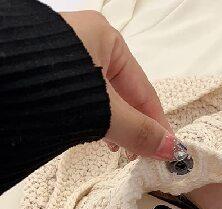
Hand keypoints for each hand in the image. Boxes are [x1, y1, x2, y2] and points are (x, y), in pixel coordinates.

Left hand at [60, 11, 174, 160]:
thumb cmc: (47, 83)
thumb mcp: (104, 111)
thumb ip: (139, 131)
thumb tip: (170, 149)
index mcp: (106, 39)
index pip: (145, 90)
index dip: (158, 123)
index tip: (169, 147)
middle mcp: (88, 43)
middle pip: (125, 95)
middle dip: (137, 127)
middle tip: (145, 154)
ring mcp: (67, 58)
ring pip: (105, 99)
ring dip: (117, 126)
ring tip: (121, 149)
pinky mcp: (51, 75)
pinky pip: (86, 100)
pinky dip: (96, 120)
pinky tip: (99, 135)